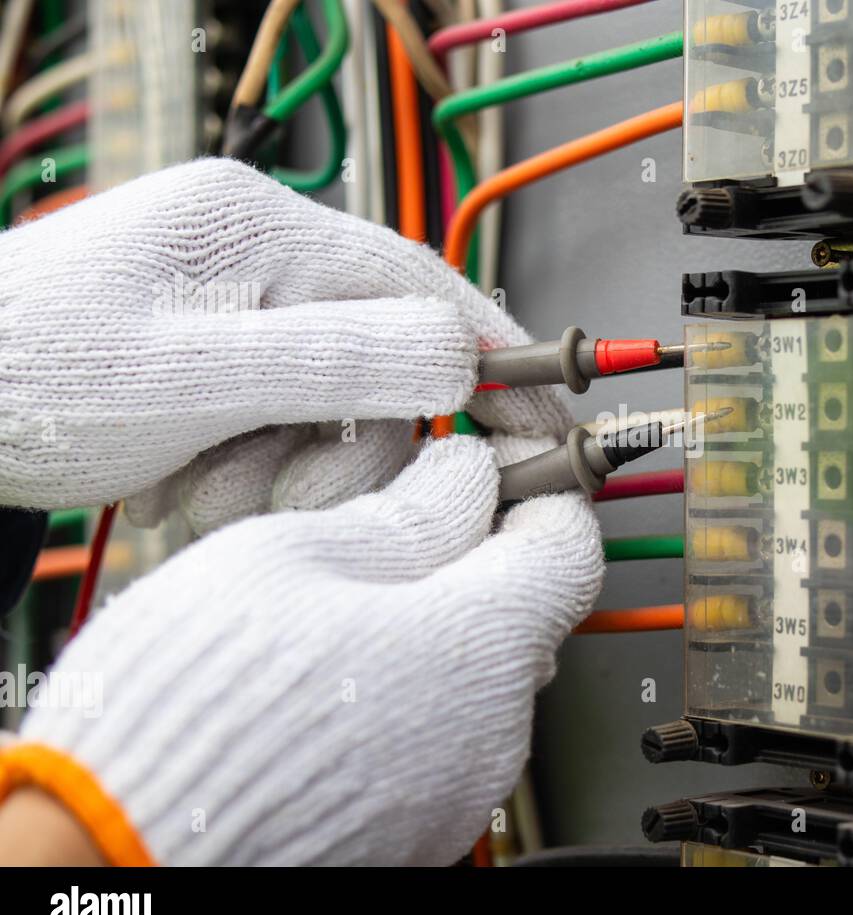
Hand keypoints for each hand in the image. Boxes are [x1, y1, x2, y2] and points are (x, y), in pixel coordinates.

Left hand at [0, 157, 568, 531]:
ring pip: (332, 414)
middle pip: (383, 367)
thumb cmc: (24, 378)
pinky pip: (281, 433)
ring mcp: (239, 314)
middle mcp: (259, 261)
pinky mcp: (219, 365)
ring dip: (278, 475)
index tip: (547, 424)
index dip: (497, 361)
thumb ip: (336, 361)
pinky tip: (180, 479)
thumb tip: (461, 359)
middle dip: (340, 451)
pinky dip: (244, 476)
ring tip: (196, 488)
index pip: (425, 288)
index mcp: (261, 229)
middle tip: (279, 493)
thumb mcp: (192, 376)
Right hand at [14, 434, 604, 864]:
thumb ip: (407, 516)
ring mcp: (457, 788)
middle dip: (472, 556)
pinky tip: (328, 679)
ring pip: (479, 675)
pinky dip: (405, 693)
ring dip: (432, 627)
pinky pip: (439, 735)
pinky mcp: (414, 827)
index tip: (490, 468)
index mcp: (479, 647)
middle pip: (523, 612)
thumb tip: (462, 481)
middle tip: (394, 522)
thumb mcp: (291, 559)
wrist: (120, 848)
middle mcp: (492, 730)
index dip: (534, 489)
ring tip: (335, 608)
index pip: (569, 545)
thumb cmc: (191, 707)